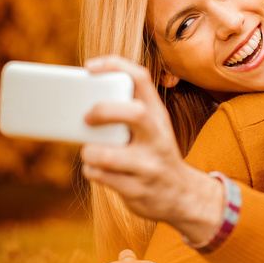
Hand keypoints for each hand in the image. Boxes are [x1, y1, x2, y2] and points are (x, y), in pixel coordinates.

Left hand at [80, 55, 223, 242]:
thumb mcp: (152, 129)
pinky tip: (98, 169)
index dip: (114, 66)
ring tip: (91, 152)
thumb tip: (81, 103)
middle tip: (86, 118)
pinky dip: (92, 170)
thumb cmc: (154, 154)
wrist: (181, 196)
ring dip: (89, 152)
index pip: (141, 78)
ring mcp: (149, 165)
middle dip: (103, 112)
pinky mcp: (137, 190)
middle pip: (134, 113)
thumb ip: (127, 113)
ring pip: (107, 154)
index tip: (89, 68)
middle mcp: (158, 137)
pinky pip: (101, 176)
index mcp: (158, 116)